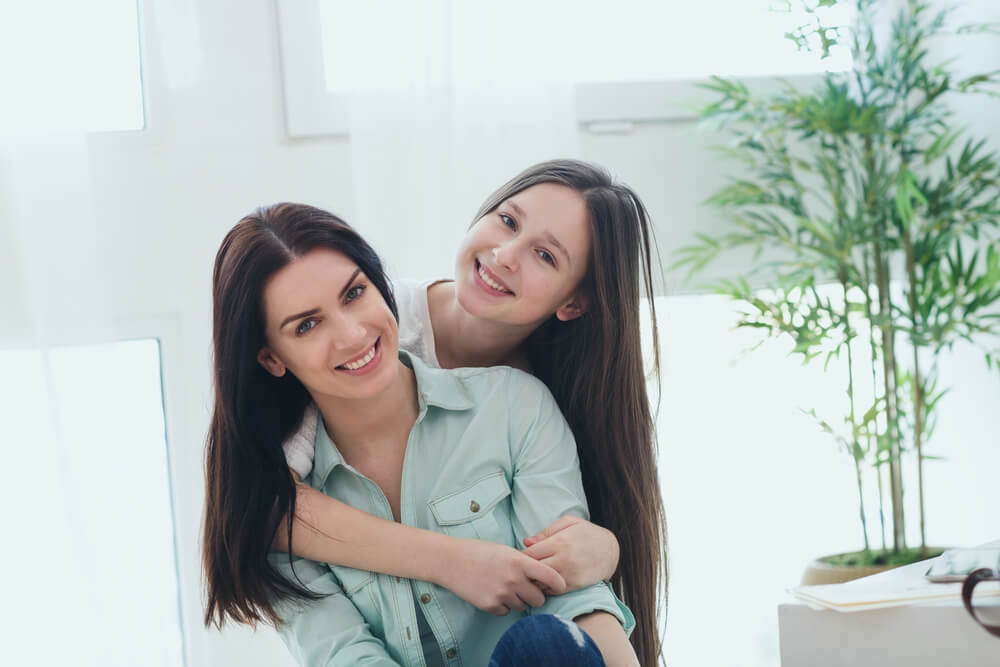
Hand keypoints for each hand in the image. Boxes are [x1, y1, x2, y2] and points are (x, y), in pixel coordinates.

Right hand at [435, 538, 566, 615]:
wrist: (451, 561)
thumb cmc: (480, 551)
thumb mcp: (506, 550)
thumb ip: (524, 563)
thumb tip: (542, 577)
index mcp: (519, 562)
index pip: (551, 577)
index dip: (559, 584)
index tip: (559, 587)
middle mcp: (513, 579)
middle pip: (539, 599)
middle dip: (536, 596)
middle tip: (527, 589)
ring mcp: (501, 594)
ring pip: (522, 607)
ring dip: (518, 600)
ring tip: (504, 587)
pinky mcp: (490, 606)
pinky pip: (506, 612)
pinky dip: (502, 605)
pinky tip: (493, 592)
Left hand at [522, 515, 619, 590]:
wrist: (611, 551)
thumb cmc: (587, 533)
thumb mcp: (569, 523)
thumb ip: (546, 532)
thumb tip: (526, 542)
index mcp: (559, 541)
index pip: (530, 554)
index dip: (522, 557)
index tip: (521, 557)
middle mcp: (563, 559)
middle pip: (533, 570)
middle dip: (525, 571)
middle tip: (524, 569)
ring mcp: (569, 574)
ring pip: (541, 583)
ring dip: (535, 580)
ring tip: (535, 575)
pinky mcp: (575, 585)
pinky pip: (552, 591)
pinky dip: (546, 587)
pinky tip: (547, 581)